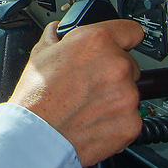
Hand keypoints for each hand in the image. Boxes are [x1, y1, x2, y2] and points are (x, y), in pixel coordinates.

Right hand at [8, 19, 142, 166]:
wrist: (36, 137)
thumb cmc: (35, 98)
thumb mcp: (40, 54)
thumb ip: (56, 37)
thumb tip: (58, 31)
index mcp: (98, 42)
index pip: (131, 30)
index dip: (123, 37)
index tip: (122, 44)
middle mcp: (118, 65)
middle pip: (129, 64)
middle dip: (113, 73)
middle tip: (90, 85)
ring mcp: (128, 96)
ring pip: (130, 92)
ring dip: (115, 97)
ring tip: (87, 106)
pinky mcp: (132, 123)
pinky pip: (130, 117)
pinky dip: (116, 121)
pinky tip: (94, 121)